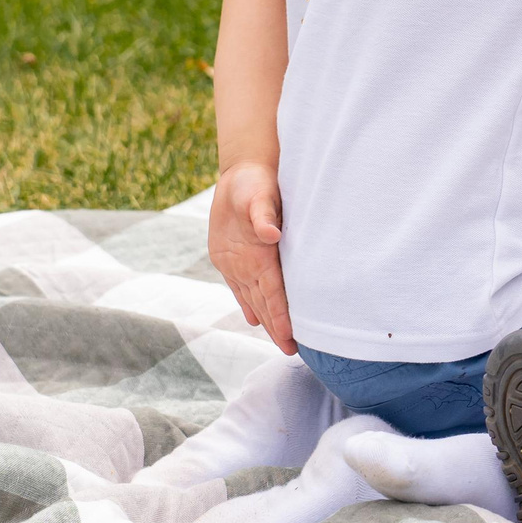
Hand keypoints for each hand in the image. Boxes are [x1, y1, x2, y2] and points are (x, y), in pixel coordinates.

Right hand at [211, 160, 296, 353]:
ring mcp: (233, 263)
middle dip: (276, 327)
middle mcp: (240, 263)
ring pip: (252, 298)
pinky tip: (254, 319)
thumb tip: (271, 233)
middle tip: (292, 352)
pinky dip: (250, 304)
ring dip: (265, 319)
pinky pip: (241, 288)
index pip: (270, 293)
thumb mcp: (258, 191)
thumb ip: (263, 212)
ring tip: (279, 341)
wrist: (239, 170)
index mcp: (252, 254)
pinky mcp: (230, 258)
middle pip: (262, 303)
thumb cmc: (255, 180)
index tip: (291, 339)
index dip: (281, 317)